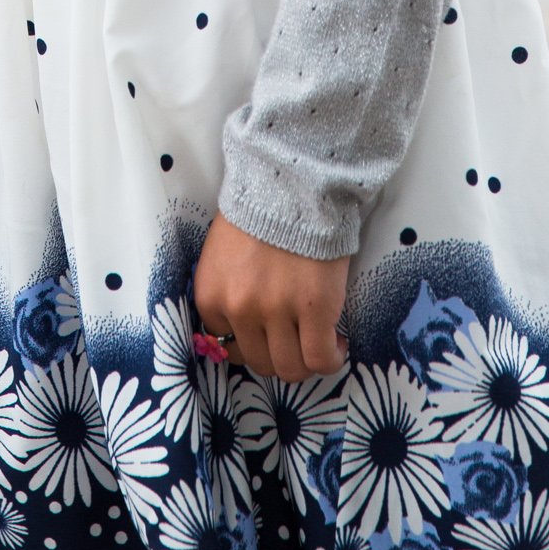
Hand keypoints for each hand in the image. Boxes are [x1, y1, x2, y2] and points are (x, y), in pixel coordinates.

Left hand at [193, 212, 348, 381]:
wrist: (293, 181)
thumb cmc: (259, 211)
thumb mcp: (223, 255)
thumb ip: (227, 292)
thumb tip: (237, 333)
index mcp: (211, 295)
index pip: (226, 345)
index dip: (252, 341)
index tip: (268, 332)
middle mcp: (239, 309)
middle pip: (260, 362)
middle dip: (279, 354)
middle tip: (295, 337)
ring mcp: (276, 312)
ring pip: (290, 368)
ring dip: (304, 361)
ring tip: (318, 342)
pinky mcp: (315, 309)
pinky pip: (320, 359)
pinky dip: (331, 360)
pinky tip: (337, 344)